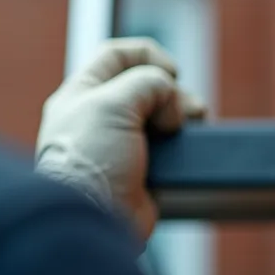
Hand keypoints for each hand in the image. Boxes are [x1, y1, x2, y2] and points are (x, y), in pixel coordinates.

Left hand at [34, 37, 204, 242]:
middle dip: (173, 91)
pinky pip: (169, 146)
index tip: (171, 73)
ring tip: (193, 124)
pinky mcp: (141, 170)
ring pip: (162, 114)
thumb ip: (147, 82)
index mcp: (80, 94)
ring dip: (184, 113)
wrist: (94, 218)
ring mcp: (121, 144)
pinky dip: (184, 141)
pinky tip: (189, 144)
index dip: (147, 55)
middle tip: (185, 110)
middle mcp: (98, 117)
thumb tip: (170, 98)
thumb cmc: (91, 161)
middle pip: (146, 85)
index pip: (115, 55)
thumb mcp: (114, 103)